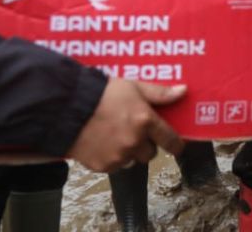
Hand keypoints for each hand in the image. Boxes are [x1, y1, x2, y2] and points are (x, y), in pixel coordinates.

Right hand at [67, 79, 185, 172]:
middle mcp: (135, 142)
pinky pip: (115, 166)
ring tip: (115, 136)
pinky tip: (102, 143)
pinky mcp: (103, 166)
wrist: (68, 108)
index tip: (176, 145)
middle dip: (145, 145)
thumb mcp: (133, 87)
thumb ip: (160, 93)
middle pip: (150, 153)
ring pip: (132, 161)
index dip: (176, 144)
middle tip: (133, 132)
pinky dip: (112, 158)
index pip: (170, 140)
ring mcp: (118, 156)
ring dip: (129, 152)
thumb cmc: (102, 93)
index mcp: (145, 121)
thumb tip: (183, 91)